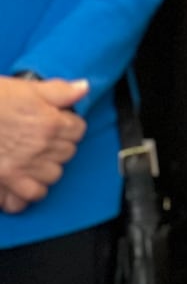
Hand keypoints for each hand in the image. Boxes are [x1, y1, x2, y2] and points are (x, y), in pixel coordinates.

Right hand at [0, 75, 89, 209]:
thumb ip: (59, 91)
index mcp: (50, 122)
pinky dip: (29, 191)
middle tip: (43, 139)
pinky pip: (30, 195)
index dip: (69, 126)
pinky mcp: (6, 179)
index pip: (78, 130)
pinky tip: (24, 181)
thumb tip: (83, 88)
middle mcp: (41, 146)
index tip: (59, 123)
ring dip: (47, 168)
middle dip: (59, 146)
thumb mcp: (27, 88)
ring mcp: (24, 165)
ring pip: (53, 175)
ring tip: (35, 159)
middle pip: (68, 153)